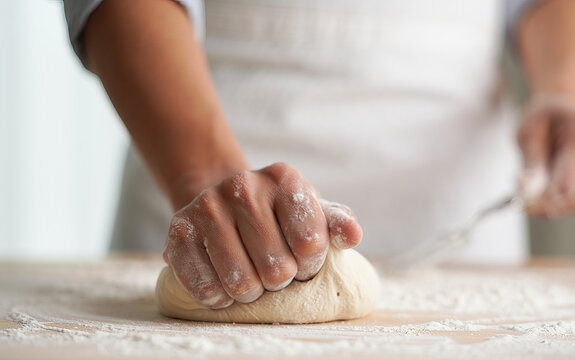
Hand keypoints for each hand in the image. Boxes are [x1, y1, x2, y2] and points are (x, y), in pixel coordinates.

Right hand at [162, 163, 362, 308]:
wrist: (223, 203)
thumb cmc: (278, 216)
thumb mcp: (312, 212)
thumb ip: (337, 223)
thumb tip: (353, 235)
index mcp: (283, 177)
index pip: (311, 243)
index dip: (311, 263)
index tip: (302, 259)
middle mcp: (243, 185)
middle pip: (278, 269)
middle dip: (281, 279)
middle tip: (274, 269)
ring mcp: (206, 206)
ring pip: (241, 283)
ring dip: (251, 292)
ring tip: (252, 276)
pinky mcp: (178, 232)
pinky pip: (205, 288)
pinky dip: (219, 297)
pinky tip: (224, 282)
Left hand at [517, 94, 574, 218]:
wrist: (560, 110)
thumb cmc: (542, 118)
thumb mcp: (527, 132)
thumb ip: (529, 161)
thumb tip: (524, 189)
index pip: (572, 171)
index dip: (549, 194)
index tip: (527, 206)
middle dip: (551, 204)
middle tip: (525, 208)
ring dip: (559, 207)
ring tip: (532, 205)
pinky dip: (567, 206)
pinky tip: (547, 203)